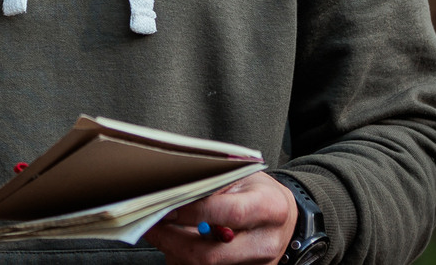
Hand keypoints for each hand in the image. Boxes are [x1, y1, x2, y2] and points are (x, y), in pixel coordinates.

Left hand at [142, 173, 298, 264]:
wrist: (285, 219)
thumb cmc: (259, 193)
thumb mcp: (243, 177)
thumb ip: (213, 185)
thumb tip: (174, 194)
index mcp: (269, 207)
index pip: (226, 214)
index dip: (192, 213)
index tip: (165, 208)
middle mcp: (265, 242)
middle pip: (210, 254)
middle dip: (172, 241)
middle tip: (150, 225)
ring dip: (174, 252)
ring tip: (161, 232)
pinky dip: (186, 259)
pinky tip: (178, 244)